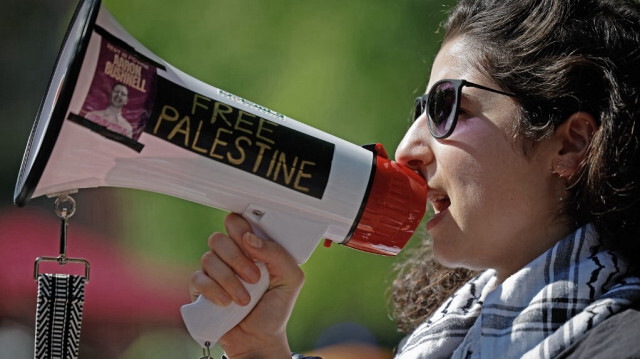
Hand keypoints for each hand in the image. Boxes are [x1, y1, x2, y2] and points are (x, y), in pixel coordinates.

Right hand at [189, 213, 303, 358]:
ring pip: (208, 258)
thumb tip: (250, 239)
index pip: (237, 223)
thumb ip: (277, 254)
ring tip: (244, 299)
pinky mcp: (201, 289)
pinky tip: (226, 302)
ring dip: (229, 280)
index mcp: (251, 248)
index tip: (251, 245)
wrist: (260, 339)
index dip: (240, 229)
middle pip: (219, 238)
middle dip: (237, 258)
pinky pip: (197, 279)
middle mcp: (230, 256)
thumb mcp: (291, 279)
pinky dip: (213, 291)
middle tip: (254, 277)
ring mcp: (214, 272)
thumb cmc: (275, 308)